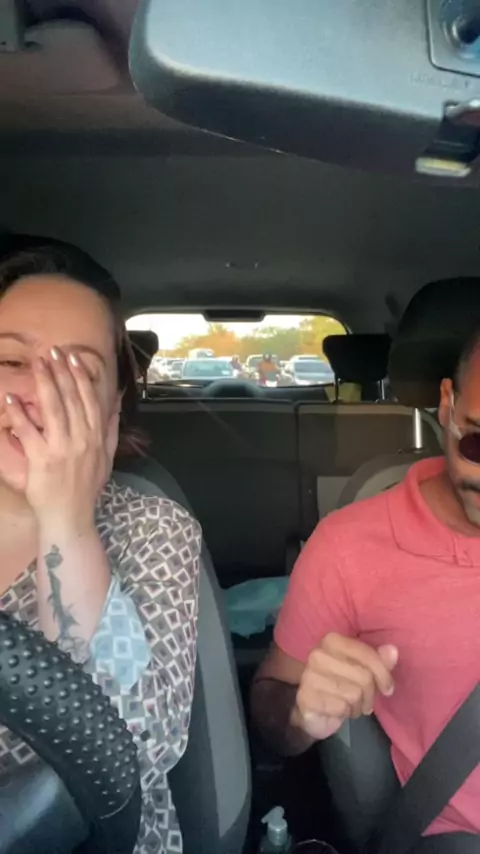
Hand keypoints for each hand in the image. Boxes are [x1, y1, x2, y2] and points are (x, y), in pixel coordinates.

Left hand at [5, 347, 118, 530]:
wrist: (71, 516)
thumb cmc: (87, 488)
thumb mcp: (107, 458)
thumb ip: (111, 429)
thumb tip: (116, 404)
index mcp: (96, 437)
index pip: (89, 400)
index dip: (81, 377)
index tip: (73, 358)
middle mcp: (81, 439)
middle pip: (71, 399)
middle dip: (61, 372)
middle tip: (52, 351)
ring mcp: (61, 449)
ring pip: (53, 409)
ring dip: (45, 384)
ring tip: (37, 364)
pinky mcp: (41, 460)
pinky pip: (28, 432)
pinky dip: (19, 415)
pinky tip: (11, 398)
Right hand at [291, 633, 397, 740]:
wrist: (312, 711)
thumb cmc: (341, 686)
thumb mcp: (363, 671)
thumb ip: (378, 660)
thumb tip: (393, 650)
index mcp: (332, 641)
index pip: (368, 655)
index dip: (383, 674)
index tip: (387, 688)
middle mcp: (318, 654)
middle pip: (364, 677)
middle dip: (370, 694)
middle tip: (364, 701)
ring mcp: (310, 676)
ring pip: (354, 693)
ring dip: (357, 706)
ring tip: (350, 705)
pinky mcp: (307, 697)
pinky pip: (341, 707)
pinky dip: (345, 713)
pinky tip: (338, 711)